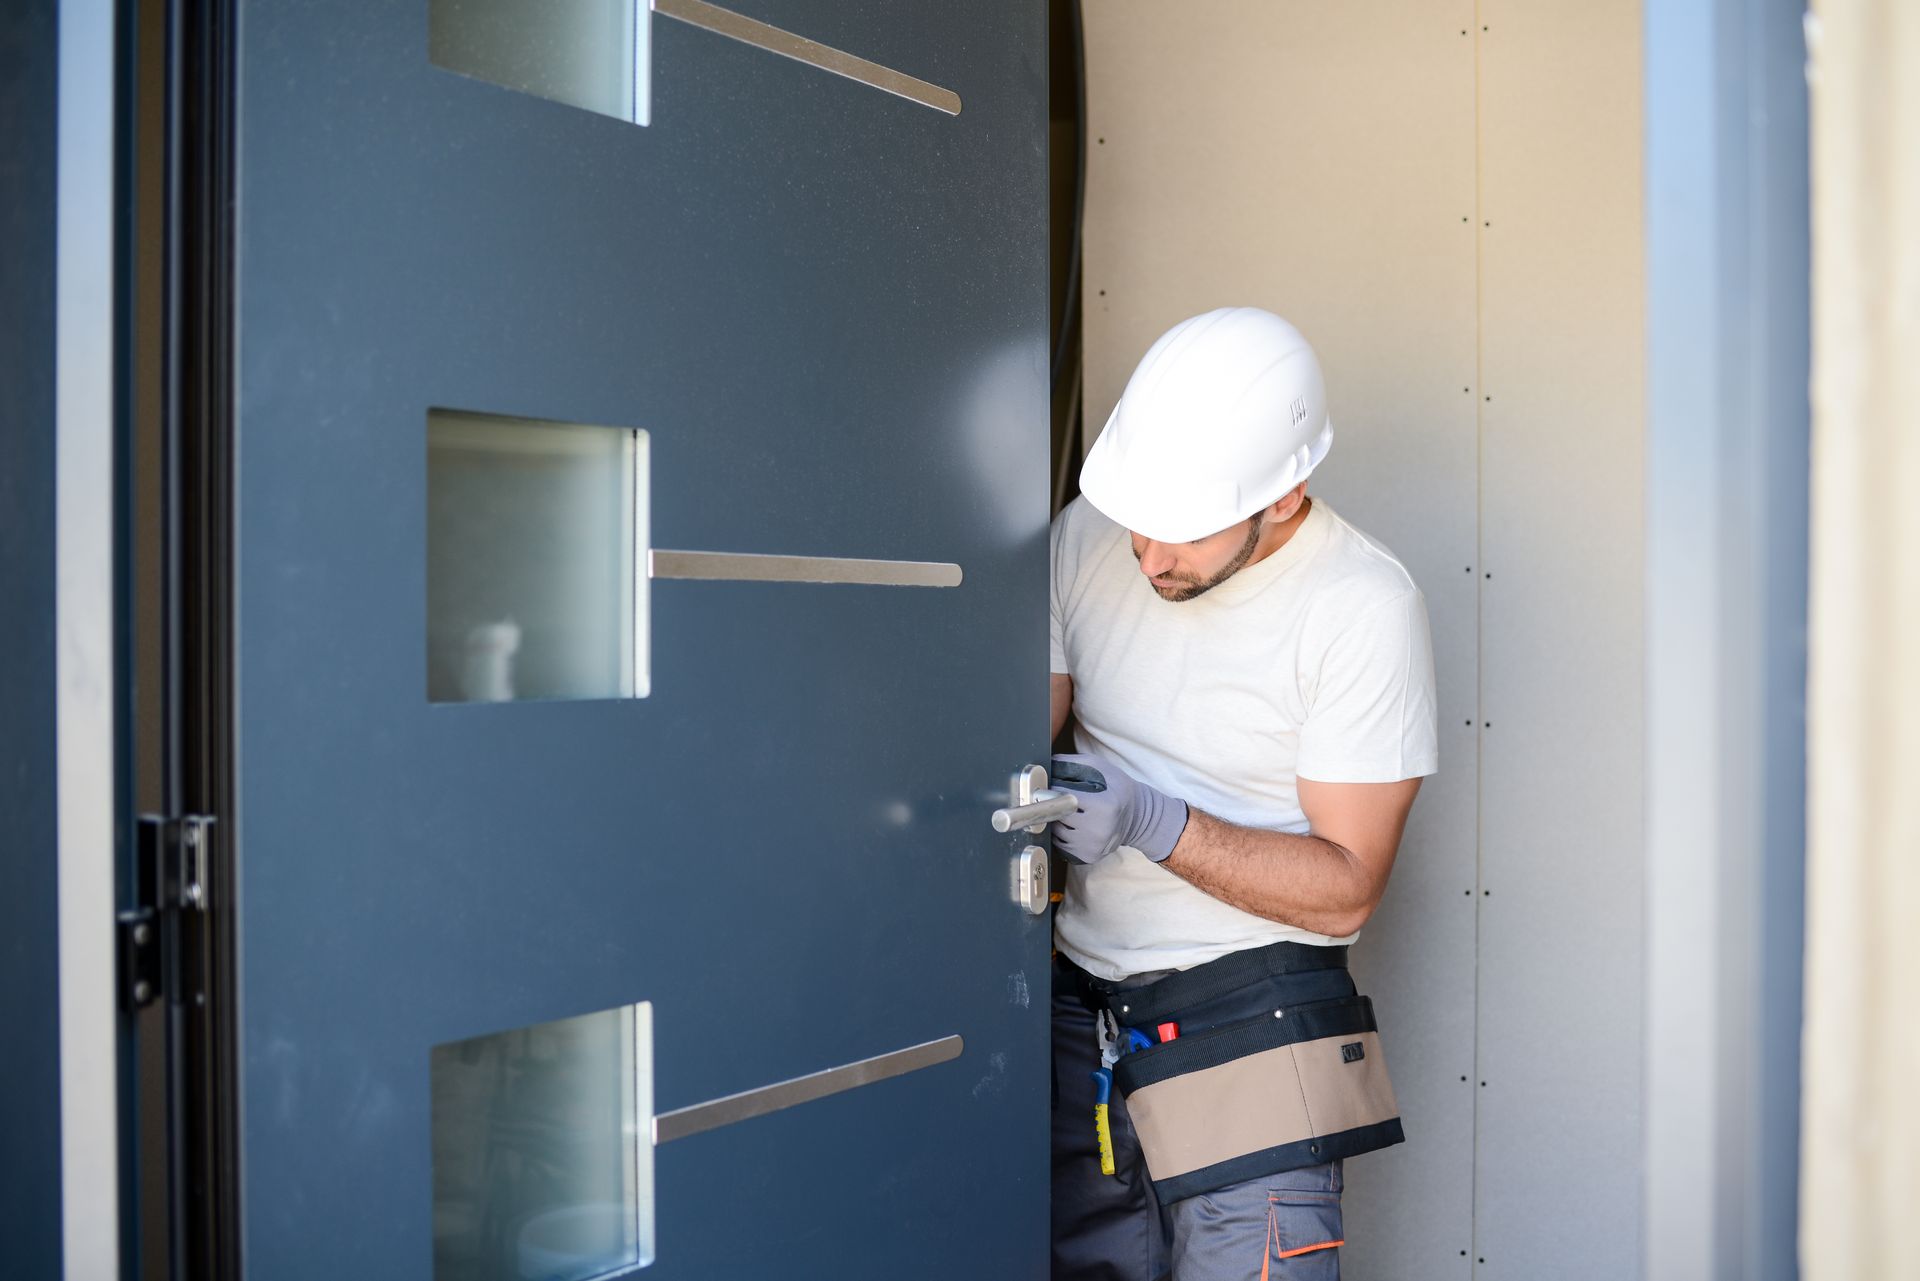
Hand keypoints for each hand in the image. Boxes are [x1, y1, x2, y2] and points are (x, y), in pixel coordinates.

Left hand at [1050, 753, 1188, 863]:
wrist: (1139, 817)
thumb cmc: (1119, 789)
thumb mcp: (1102, 768)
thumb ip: (1072, 763)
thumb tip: (1047, 765)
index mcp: (1103, 806)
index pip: (1063, 798)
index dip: (1054, 790)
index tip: (1051, 786)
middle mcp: (1098, 830)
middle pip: (1058, 816)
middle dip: (1055, 805)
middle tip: (1060, 799)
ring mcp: (1093, 846)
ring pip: (1056, 832)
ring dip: (1057, 821)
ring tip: (1069, 812)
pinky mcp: (1089, 856)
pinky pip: (1061, 845)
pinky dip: (1062, 835)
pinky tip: (1073, 825)